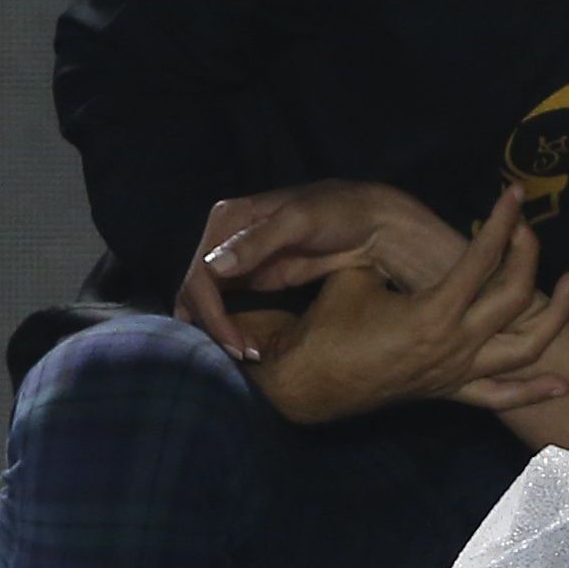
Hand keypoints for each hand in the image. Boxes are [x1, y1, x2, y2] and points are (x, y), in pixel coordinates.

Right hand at [179, 182, 440, 363]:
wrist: (371, 223)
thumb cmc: (339, 212)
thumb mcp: (300, 221)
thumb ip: (258, 242)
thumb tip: (214, 267)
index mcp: (229, 219)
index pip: (201, 273)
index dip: (210, 311)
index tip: (234, 343)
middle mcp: (225, 238)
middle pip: (197, 290)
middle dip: (214, 326)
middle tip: (244, 355)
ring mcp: (238, 260)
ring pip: (207, 302)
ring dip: (218, 330)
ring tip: (246, 354)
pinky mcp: (253, 278)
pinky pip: (226, 307)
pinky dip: (229, 328)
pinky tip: (248, 347)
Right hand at [248, 201, 568, 426]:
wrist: (306, 382)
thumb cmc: (328, 326)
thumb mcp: (355, 276)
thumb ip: (389, 259)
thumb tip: (405, 236)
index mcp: (433, 313)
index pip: (481, 259)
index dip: (501, 222)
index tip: (513, 194)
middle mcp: (454, 345)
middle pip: (514, 297)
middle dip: (527, 254)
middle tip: (526, 228)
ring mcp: (457, 372)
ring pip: (525, 349)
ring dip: (555, 316)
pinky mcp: (450, 391)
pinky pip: (500, 397)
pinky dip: (534, 391)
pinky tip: (563, 383)